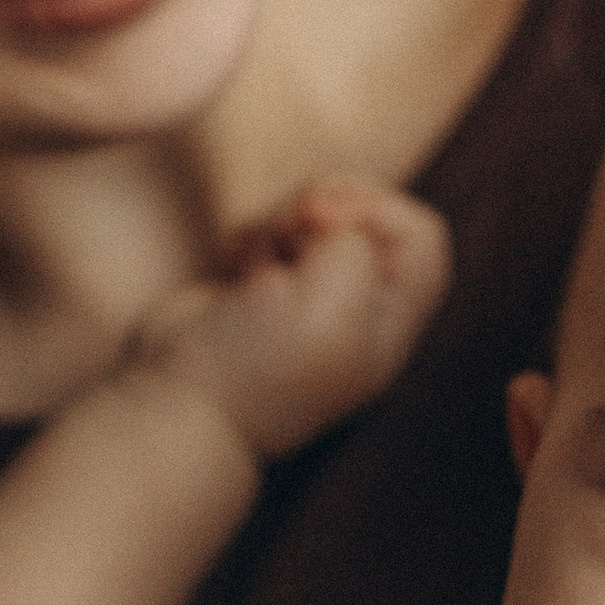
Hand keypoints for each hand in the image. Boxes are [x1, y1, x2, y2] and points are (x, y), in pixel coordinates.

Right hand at [126, 179, 452, 462]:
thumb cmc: (262, 367)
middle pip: (366, 210)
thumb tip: (322, 220)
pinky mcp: (262, 283)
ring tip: (253, 258)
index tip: (325, 224)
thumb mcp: (336, 303)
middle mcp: (357, 302)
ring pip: (314, 211)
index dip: (378, 209)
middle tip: (291, 224)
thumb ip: (354, 242)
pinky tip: (234, 261)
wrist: (184, 402)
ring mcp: (308, 290)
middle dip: (322, 201)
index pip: (421, 233)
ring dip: (280, 218)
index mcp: (390, 317)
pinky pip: (270, 228)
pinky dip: (252, 231)